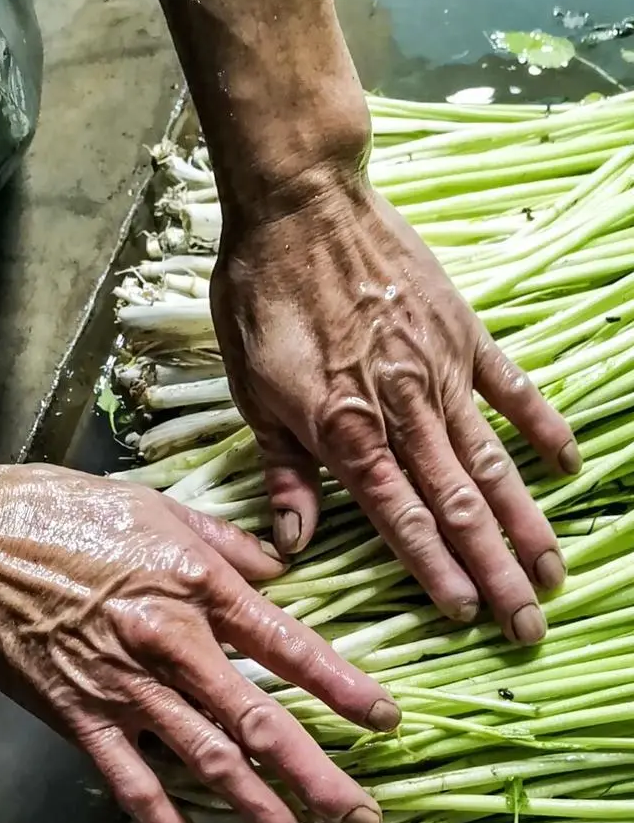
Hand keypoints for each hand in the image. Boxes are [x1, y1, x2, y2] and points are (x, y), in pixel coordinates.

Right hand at [0, 466, 398, 822]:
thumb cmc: (65, 513)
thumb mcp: (159, 508)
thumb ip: (227, 545)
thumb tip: (279, 567)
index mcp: (201, 587)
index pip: (290, 646)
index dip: (343, 689)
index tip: (383, 721)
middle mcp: (172, 643)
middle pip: (257, 721)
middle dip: (315, 774)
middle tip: (358, 813)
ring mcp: (124, 685)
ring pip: (203, 758)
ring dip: (253, 803)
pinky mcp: (78, 714)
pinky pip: (125, 775)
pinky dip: (154, 813)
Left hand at [211, 181, 580, 644]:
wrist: (300, 199)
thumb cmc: (262, 297)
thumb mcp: (252, 391)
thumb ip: (284, 472)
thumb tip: (293, 545)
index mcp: (346, 430)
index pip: (400, 519)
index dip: (436, 571)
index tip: (468, 616)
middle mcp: (402, 410)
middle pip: (458, 506)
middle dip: (497, 572)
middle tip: (529, 623)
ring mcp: (440, 371)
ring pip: (492, 462)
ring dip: (525, 523)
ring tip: (555, 570)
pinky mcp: (463, 332)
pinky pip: (511, 387)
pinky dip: (541, 427)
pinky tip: (569, 468)